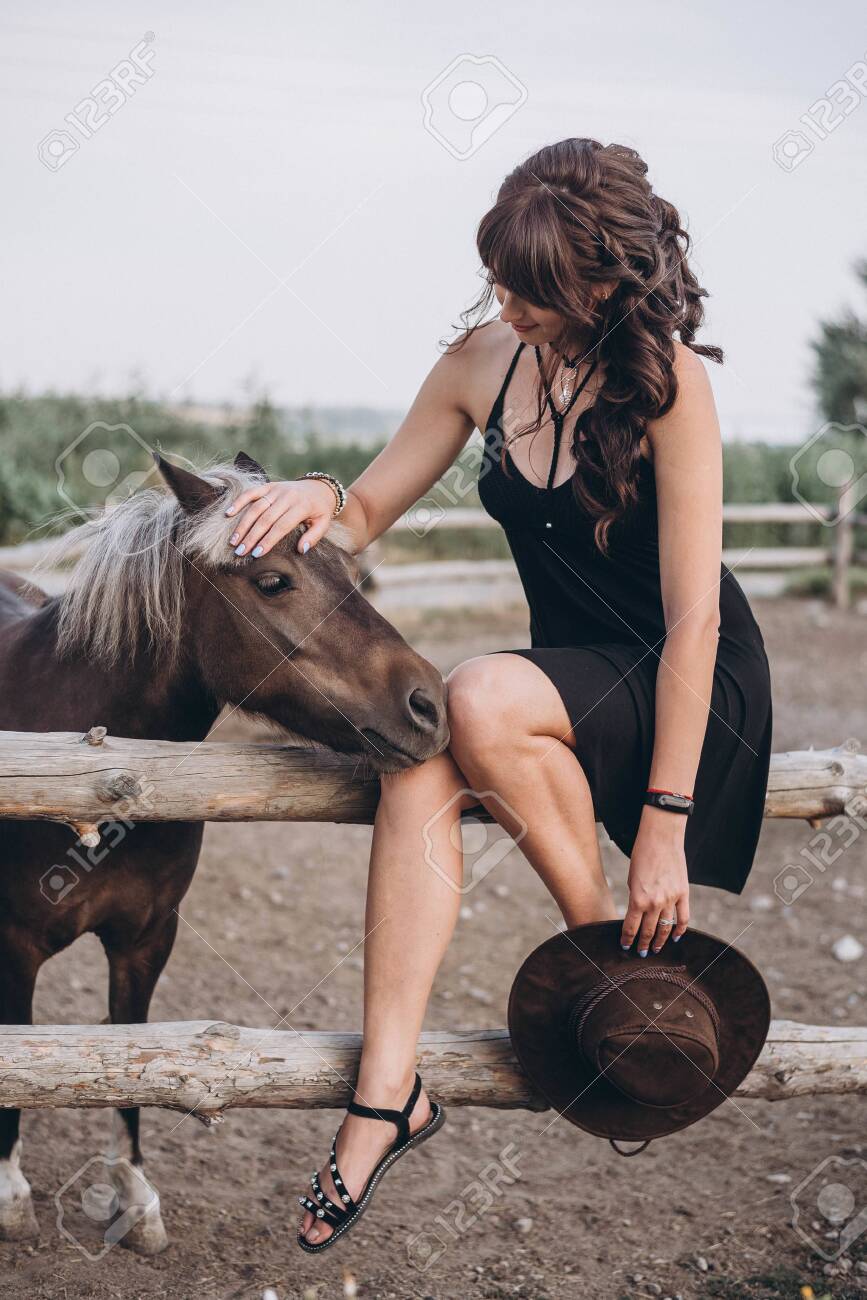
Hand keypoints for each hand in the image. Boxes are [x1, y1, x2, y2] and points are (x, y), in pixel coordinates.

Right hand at [225, 479, 338, 556]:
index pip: (281, 526)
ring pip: (256, 507)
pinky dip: (239, 501)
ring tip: (234, 540)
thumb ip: (313, 537)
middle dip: (251, 536)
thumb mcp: (323, 523)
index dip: (268, 540)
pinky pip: (251, 492)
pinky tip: (228, 513)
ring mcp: (276, 489)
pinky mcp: (269, 485)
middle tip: (240, 551)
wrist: (319, 487)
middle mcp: (287, 496)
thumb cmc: (319, 510)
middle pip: (266, 518)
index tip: (257, 554)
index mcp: (301, 506)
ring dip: (243, 524)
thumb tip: (301, 550)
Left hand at [620, 813, 689, 955]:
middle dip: (643, 944)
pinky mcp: (684, 894)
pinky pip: (683, 918)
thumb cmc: (642, 855)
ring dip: (660, 941)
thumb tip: (639, 912)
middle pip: (648, 931)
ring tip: (656, 949)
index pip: (631, 927)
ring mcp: (671, 900)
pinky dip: (680, 930)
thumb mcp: (632, 879)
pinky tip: (675, 937)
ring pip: (665, 928)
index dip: (627, 939)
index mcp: (637, 899)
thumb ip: (636, 897)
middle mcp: (655, 903)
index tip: (625, 946)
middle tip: (641, 953)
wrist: (661, 838)